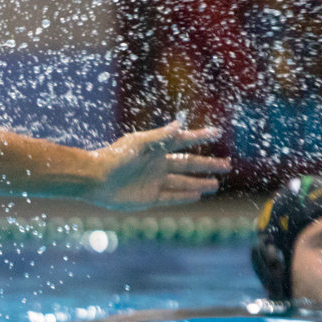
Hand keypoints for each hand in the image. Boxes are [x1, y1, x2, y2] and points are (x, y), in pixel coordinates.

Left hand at [87, 122, 229, 209]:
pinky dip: (184, 196)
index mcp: (155, 148)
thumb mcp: (139, 144)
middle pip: (188, 164)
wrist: (94, 179)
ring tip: (216, 183)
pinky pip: (171, 197)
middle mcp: (157, 164)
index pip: (182, 140)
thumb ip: (160, 136)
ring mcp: (153, 181)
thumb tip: (180, 124)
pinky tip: (197, 196)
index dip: (200, 136)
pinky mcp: (148, 197)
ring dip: (199, 182)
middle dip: (207, 164)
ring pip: (182, 182)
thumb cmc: (114, 157)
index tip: (218, 132)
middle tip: (227, 165)